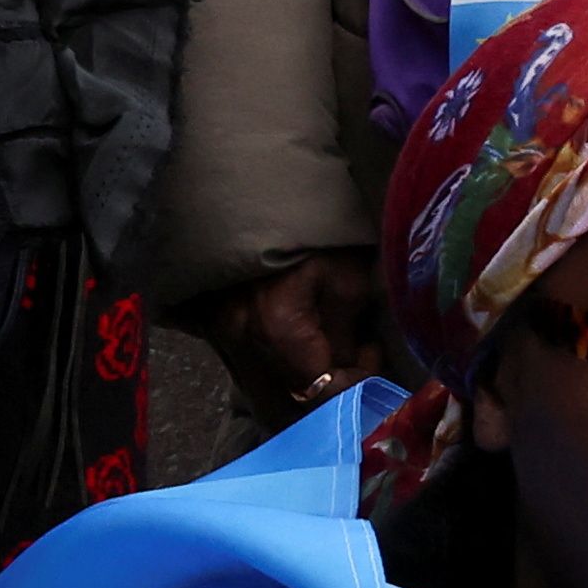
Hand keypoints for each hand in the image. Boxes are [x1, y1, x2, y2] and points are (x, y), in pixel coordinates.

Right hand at [177, 250, 388, 422]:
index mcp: (277, 329)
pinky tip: (307, 340)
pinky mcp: (215, 325)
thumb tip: (346, 367)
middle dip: (331, 382)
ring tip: (335, 343)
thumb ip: (346, 334)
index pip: (320, 389)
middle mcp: (241, 340)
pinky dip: (283, 362)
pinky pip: (253, 361)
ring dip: (306, 374)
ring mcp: (222, 334)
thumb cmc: (313, 234)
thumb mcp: (347, 279)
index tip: (371, 353)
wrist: (261, 195)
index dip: (354, 382)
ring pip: (269, 380)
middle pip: (289, 392)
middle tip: (359, 354)